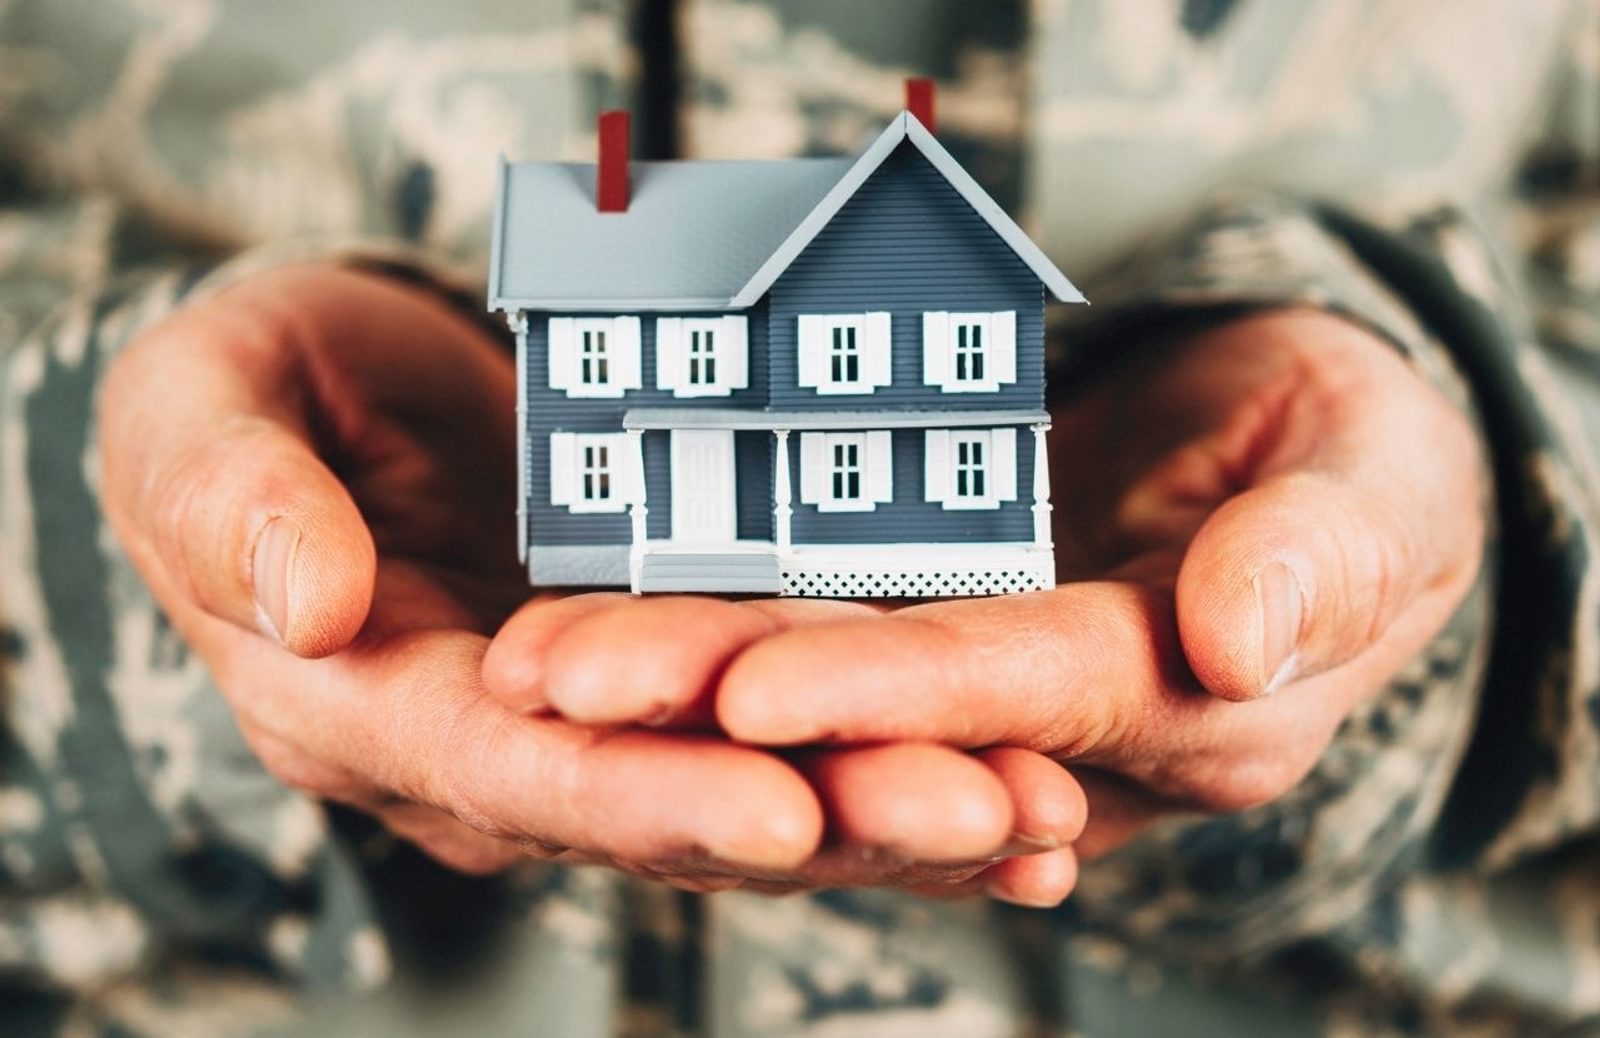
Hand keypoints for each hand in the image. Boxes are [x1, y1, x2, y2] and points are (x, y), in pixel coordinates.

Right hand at [99, 263, 1081, 894]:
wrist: (325, 396)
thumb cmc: (251, 399)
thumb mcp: (199, 412)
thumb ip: (235, 506)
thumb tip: (311, 600)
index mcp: (374, 705)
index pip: (516, 773)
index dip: (646, 796)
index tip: (778, 807)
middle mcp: (497, 752)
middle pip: (673, 811)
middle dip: (835, 821)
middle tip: (993, 816)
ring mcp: (596, 726)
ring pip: (758, 791)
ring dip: (903, 808)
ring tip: (1045, 814)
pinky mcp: (672, 679)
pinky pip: (792, 737)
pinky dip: (901, 762)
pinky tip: (1025, 795)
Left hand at [484, 309, 1483, 857]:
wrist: (1315, 459)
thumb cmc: (1360, 463)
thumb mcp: (1374, 486)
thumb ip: (1321, 558)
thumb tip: (1240, 639)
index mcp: (1193, 713)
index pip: (1020, 700)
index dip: (885, 697)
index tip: (744, 692)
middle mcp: (1072, 736)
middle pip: (881, 719)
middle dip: (711, 705)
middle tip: (549, 682)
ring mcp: (993, 695)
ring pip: (821, 698)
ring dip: (671, 681)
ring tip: (531, 664)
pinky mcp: (940, 640)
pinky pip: (816, 646)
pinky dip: (709, 643)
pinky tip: (597, 628)